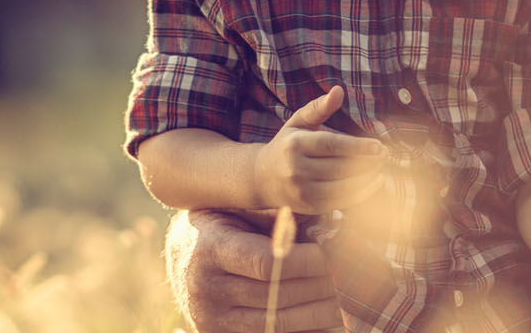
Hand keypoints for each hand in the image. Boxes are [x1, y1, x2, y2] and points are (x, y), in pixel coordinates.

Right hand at [165, 209, 340, 332]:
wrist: (182, 257)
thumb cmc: (221, 224)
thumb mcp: (237, 209)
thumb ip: (273, 216)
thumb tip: (326, 223)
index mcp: (210, 248)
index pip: (266, 261)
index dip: (306, 261)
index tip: (331, 254)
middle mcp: (205, 287)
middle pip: (276, 295)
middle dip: (319, 288)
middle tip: (349, 277)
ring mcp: (210, 318)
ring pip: (277, 324)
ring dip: (317, 315)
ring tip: (344, 301)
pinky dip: (303, 332)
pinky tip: (327, 323)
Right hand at [253, 85, 385, 213]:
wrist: (262, 179)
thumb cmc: (287, 145)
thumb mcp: (298, 123)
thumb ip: (318, 107)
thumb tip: (338, 90)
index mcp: (294, 145)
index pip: (331, 145)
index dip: (358, 146)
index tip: (379, 145)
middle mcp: (296, 169)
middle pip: (339, 167)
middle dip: (367, 162)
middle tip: (385, 155)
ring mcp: (302, 191)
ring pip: (343, 187)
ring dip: (367, 179)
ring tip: (382, 168)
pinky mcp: (309, 207)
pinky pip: (341, 202)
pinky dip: (361, 194)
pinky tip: (374, 183)